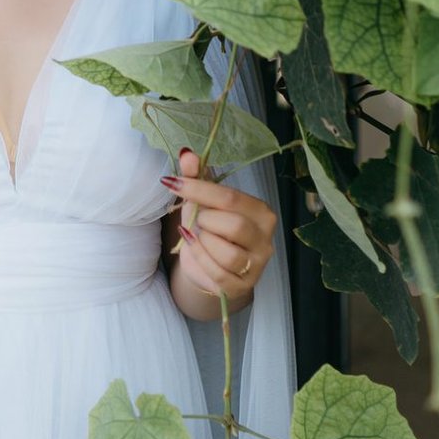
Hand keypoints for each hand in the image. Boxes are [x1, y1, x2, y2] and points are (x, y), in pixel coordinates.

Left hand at [164, 148, 276, 315]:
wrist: (208, 267)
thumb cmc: (210, 228)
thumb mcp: (202, 201)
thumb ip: (197, 177)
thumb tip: (187, 153)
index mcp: (260, 211)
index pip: (231, 197)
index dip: (199, 189)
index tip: (172, 183)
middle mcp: (265, 238)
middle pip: (234, 225)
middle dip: (206, 220)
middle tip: (198, 219)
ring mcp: (257, 265)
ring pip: (228, 253)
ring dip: (203, 242)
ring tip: (198, 235)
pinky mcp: (242, 286)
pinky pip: (218, 273)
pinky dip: (199, 259)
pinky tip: (194, 248)